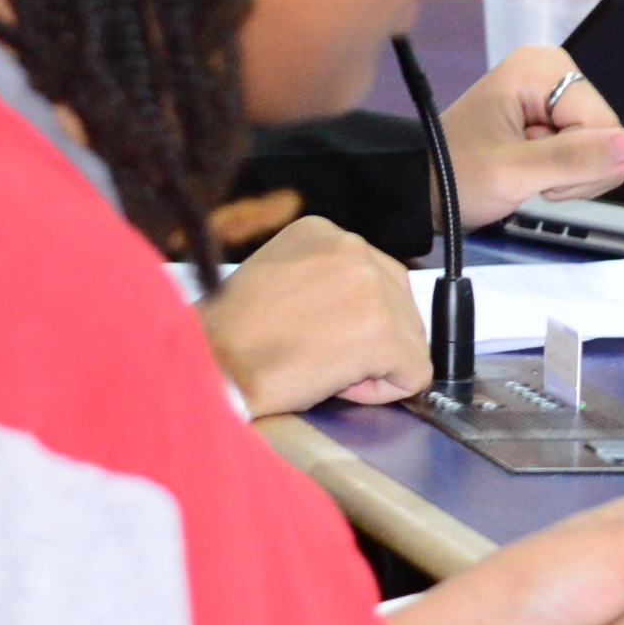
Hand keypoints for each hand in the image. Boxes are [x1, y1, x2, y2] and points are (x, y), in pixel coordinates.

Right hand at [195, 216, 430, 414]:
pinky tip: (338, 384)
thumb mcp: (278, 276)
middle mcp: (355, 248)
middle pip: (402, 307)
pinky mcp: (382, 333)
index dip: (357, 318)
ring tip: (322, 367)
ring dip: (374, 366)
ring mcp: (372, 288)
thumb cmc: (231, 333)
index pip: (379, 278)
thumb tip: (357, 309)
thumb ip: (322, 278)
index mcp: (326, 232)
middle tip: (319, 355)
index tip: (320, 333)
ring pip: (410, 341)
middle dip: (371, 341)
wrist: (210, 364)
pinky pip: (413, 374)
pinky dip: (383, 392)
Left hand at [442, 45, 623, 228]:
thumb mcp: (513, 172)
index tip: (538, 172)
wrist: (428, 188)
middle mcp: (555, 70)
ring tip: (529, 171)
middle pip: (607, 132)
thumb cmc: (458, 174)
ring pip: (604, 145)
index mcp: (542, 68)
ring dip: (572, 172)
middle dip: (576, 166)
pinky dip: (568, 171)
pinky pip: (591, 148)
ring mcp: (557, 92)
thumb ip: (572, 160)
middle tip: (530, 173)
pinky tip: (536, 168)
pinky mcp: (557, 113)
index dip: (580, 159)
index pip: (603, 123)